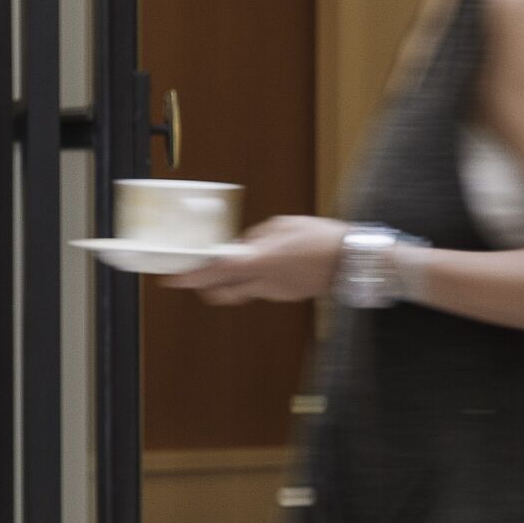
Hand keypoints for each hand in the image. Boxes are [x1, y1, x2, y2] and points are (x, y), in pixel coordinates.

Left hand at [172, 213, 346, 304]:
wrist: (351, 260)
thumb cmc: (319, 237)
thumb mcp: (283, 225)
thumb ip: (256, 237)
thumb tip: (242, 245)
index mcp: (259, 259)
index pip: (214, 271)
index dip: (190, 276)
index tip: (172, 278)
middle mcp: (263, 281)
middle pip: (221, 291)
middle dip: (205, 285)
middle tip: (197, 276)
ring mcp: (275, 292)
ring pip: (242, 291)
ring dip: (233, 282)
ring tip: (241, 266)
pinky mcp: (287, 296)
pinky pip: (263, 290)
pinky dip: (258, 281)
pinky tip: (272, 267)